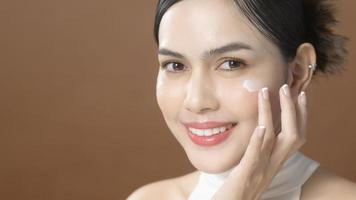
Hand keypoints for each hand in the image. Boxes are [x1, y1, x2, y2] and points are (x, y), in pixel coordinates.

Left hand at [212, 84, 307, 199]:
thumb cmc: (237, 189)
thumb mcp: (252, 167)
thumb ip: (258, 150)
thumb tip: (260, 130)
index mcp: (273, 162)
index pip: (294, 136)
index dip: (300, 116)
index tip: (300, 95)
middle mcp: (271, 166)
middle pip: (292, 135)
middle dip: (292, 110)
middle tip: (287, 87)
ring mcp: (260, 171)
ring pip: (273, 141)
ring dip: (270, 114)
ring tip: (267, 93)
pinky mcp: (245, 176)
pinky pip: (255, 158)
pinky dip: (259, 142)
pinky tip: (262, 127)